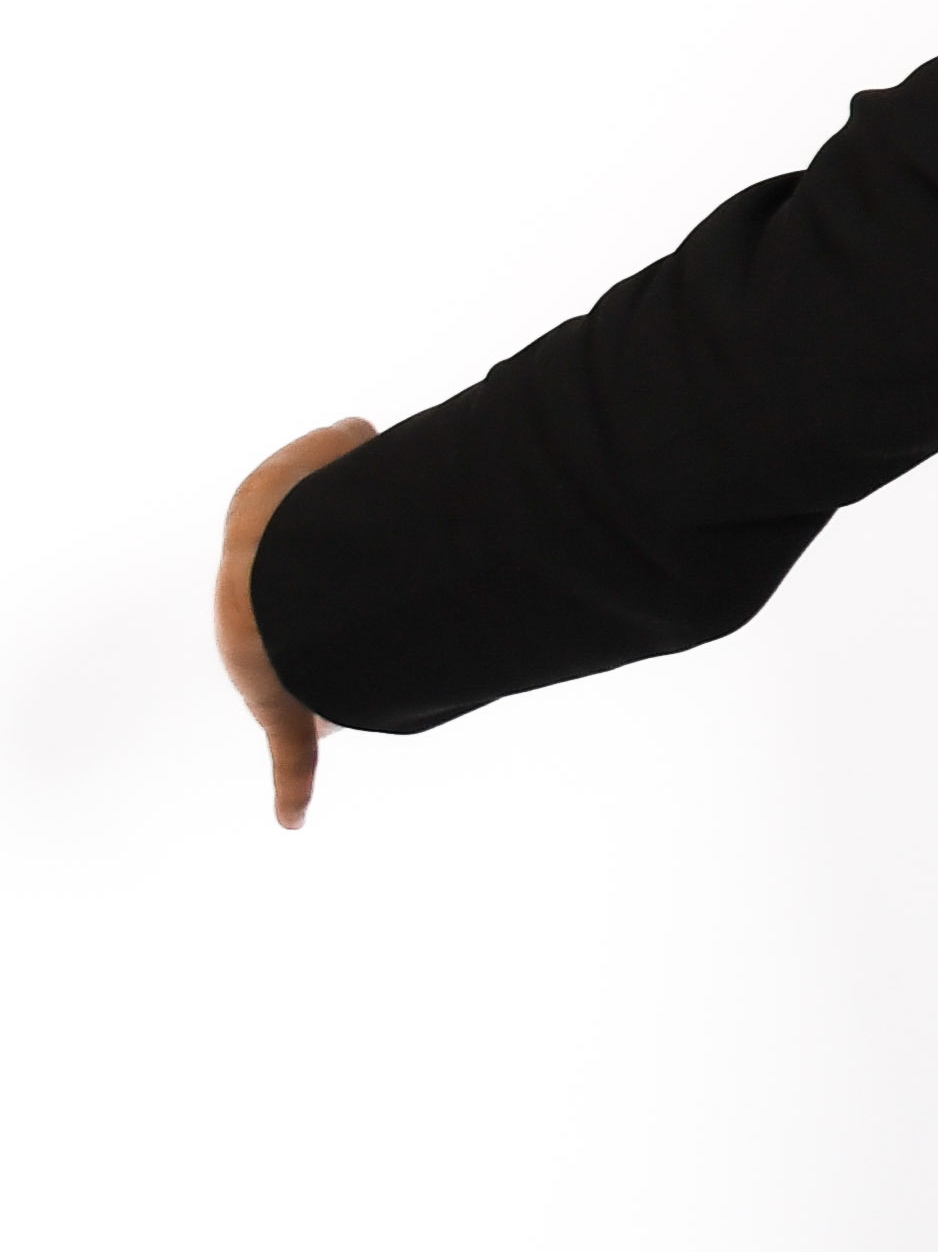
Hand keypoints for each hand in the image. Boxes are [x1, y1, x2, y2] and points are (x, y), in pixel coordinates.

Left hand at [215, 420, 373, 825]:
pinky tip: (291, 819)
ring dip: (323, 710)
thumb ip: (340, 441)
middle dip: (325, 654)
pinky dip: (290, 789)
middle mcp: (263, 634)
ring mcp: (275, 680)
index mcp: (265, 578)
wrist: (269, 581)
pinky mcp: (285, 719)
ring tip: (356, 710)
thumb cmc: (298, 520)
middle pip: (302, 649)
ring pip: (309, 702)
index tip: (355, 587)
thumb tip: (357, 433)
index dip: (325, 584)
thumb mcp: (323, 455)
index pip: (292, 585)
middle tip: (361, 651)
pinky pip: (291, 759)